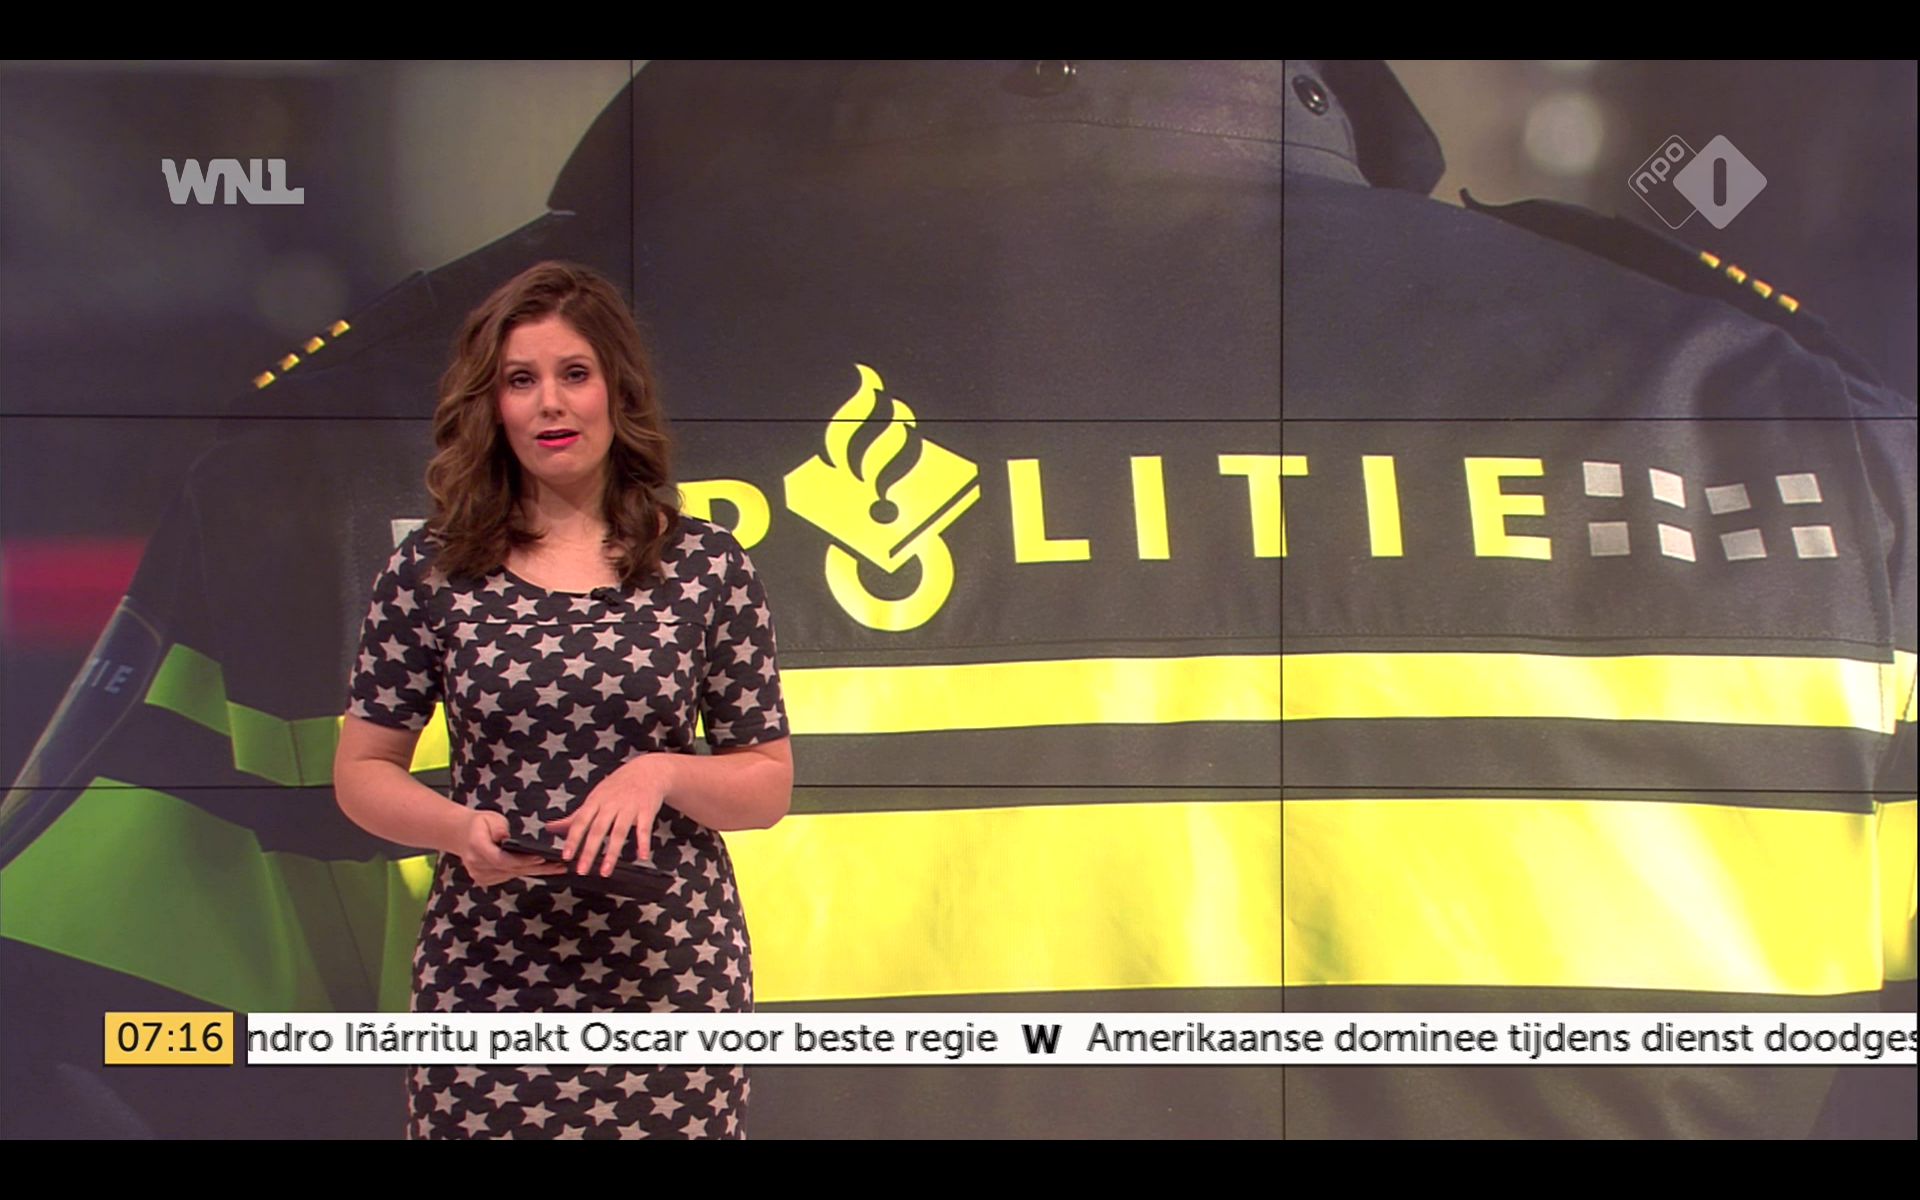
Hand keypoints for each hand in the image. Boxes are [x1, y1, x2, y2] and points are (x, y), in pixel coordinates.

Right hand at [459, 810, 569, 887]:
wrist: (462, 835)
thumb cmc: (480, 824)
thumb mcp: (490, 818)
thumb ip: (498, 828)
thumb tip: (506, 838)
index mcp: (476, 848)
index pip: (502, 859)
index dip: (522, 860)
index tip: (541, 858)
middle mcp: (477, 865)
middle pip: (511, 869)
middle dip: (537, 868)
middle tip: (560, 866)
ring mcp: (480, 875)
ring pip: (513, 875)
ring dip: (535, 872)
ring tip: (558, 868)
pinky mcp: (486, 880)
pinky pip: (509, 876)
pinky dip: (526, 872)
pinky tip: (543, 870)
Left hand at [545, 754, 670, 876]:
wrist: (647, 770)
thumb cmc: (618, 786)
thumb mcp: (594, 797)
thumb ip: (574, 816)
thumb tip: (551, 827)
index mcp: (596, 801)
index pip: (581, 822)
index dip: (573, 839)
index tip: (566, 856)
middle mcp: (611, 804)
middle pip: (598, 829)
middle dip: (589, 851)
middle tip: (581, 870)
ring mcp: (629, 807)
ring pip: (619, 832)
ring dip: (612, 853)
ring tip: (605, 871)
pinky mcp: (646, 810)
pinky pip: (644, 829)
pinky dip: (644, 843)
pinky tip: (642, 857)